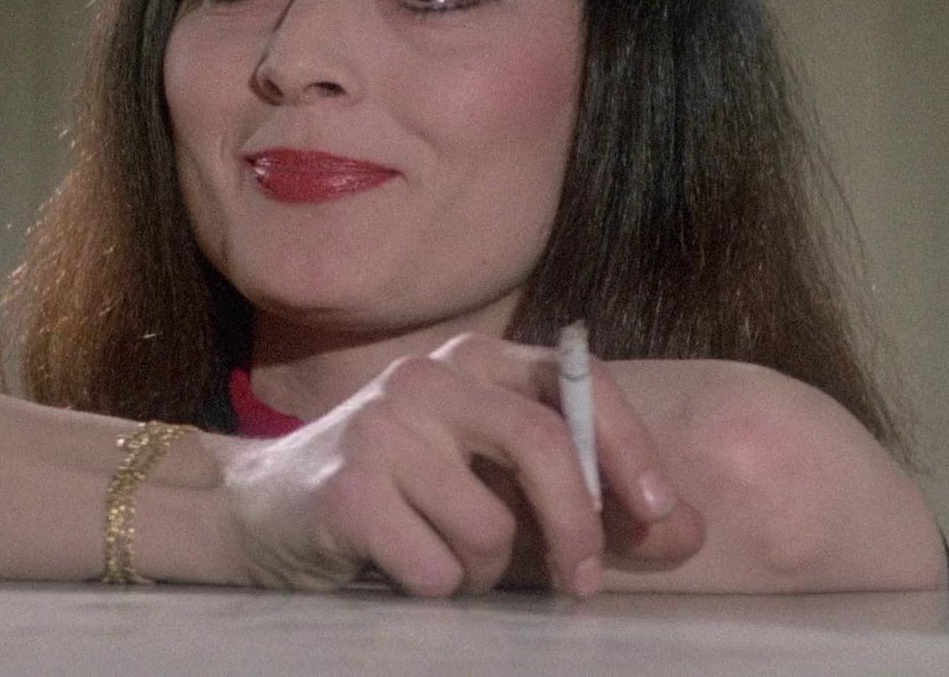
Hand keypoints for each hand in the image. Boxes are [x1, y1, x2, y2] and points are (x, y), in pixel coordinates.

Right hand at [214, 332, 703, 596]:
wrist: (261, 510)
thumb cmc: (398, 493)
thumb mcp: (492, 478)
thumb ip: (584, 496)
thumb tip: (687, 531)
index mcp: (476, 359)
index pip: (575, 385)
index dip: (630, 451)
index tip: (662, 516)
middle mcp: (430, 375)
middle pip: (540, 446)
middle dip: (578, 527)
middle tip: (584, 586)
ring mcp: (382, 425)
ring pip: (489, 526)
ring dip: (485, 572)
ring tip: (447, 559)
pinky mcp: (347, 487)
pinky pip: (436, 566)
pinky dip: (436, 589)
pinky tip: (402, 567)